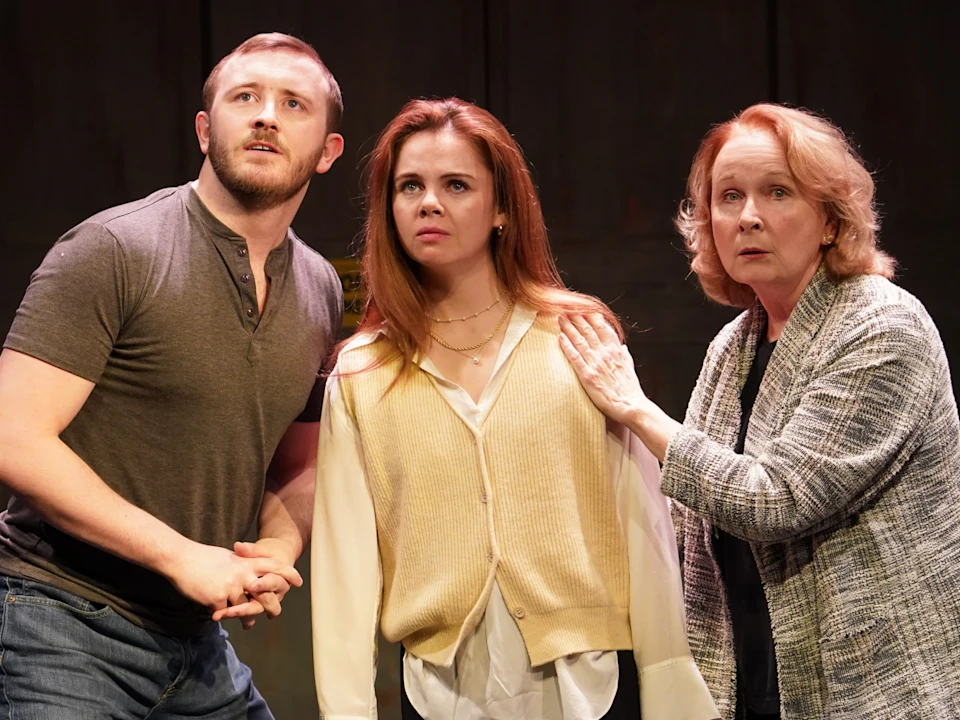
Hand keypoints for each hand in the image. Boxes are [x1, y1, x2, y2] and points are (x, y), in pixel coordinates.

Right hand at [164, 540, 301, 625]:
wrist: (180, 559)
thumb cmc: (202, 557)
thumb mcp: (228, 557)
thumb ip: (242, 565)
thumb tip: (250, 570)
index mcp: (245, 562)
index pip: (273, 567)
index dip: (287, 574)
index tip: (299, 582)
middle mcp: (242, 574)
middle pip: (265, 592)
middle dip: (271, 605)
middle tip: (275, 614)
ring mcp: (230, 587)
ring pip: (245, 607)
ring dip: (247, 617)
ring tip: (249, 625)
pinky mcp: (217, 598)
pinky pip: (225, 613)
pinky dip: (225, 617)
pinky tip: (222, 620)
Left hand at [559, 313, 648, 424]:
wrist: (631, 406)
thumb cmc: (630, 390)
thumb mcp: (630, 368)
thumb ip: (625, 355)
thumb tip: (622, 346)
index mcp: (616, 351)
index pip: (602, 328)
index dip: (592, 317)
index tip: (583, 308)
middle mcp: (605, 354)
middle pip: (588, 331)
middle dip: (577, 318)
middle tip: (566, 309)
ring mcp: (596, 363)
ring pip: (580, 341)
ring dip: (569, 328)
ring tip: (560, 318)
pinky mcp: (587, 375)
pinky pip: (575, 357)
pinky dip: (567, 346)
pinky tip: (560, 337)